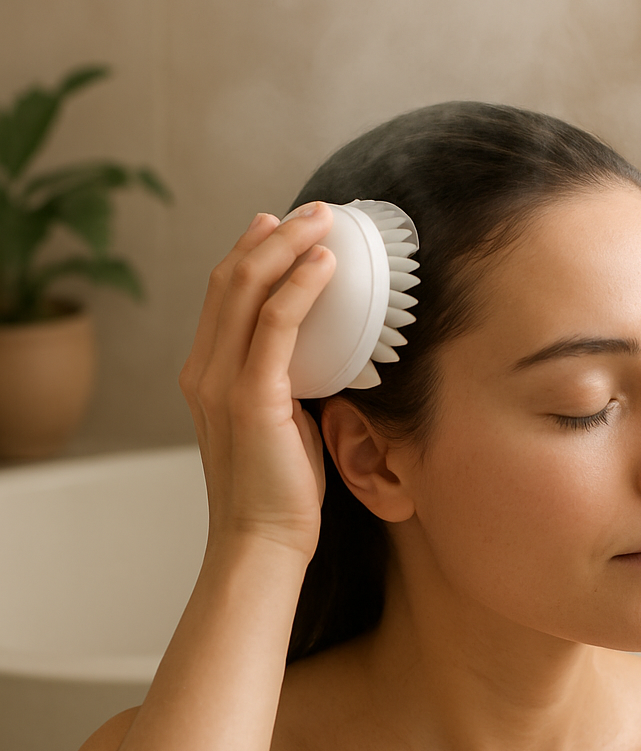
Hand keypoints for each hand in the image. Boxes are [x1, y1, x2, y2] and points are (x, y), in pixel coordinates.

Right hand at [179, 202, 336, 559]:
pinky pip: (277, 324)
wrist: (262, 540)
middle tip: (313, 210)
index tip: (280, 225)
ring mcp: (223, 381)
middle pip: (232, 279)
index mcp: (205, 373)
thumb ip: (281, 380)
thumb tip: (320, 350)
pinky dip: (301, 285)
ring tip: (324, 219)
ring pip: (250, 289)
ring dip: (289, 246)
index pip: (223, 294)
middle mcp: (204, 370)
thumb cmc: (278, 486)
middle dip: (273, 235)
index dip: (250, 251)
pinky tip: (326, 263)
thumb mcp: (276, 420)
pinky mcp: (252, 396)